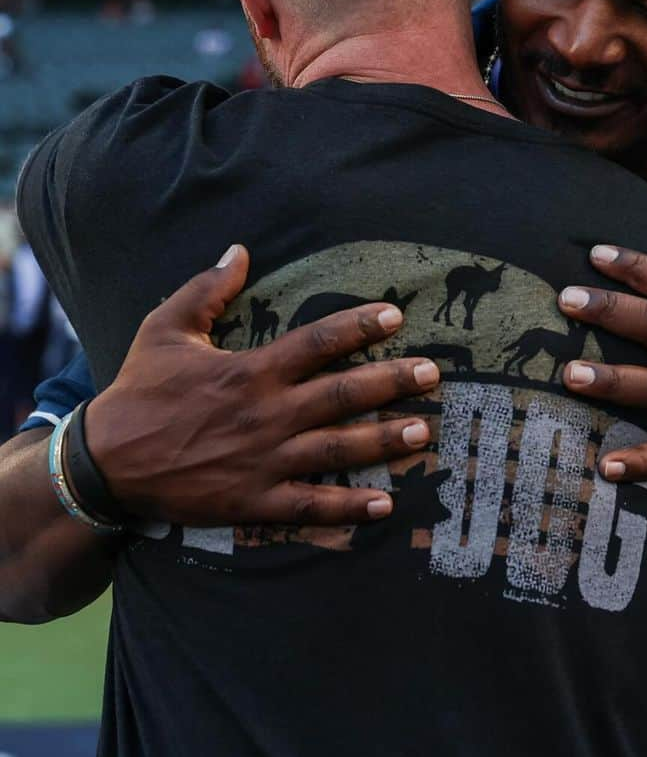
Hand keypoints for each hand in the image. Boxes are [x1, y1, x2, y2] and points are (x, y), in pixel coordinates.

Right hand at [87, 245, 439, 526]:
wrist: (104, 465)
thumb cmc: (139, 392)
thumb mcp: (165, 329)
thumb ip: (206, 290)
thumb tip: (239, 248)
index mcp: (251, 372)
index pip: (318, 342)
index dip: (360, 326)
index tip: (396, 316)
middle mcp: (267, 416)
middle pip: (343, 395)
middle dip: (392, 383)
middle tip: (432, 375)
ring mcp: (265, 462)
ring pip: (337, 450)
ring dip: (383, 442)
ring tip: (423, 432)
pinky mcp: (255, 501)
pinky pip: (311, 506)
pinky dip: (348, 507)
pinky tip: (385, 503)